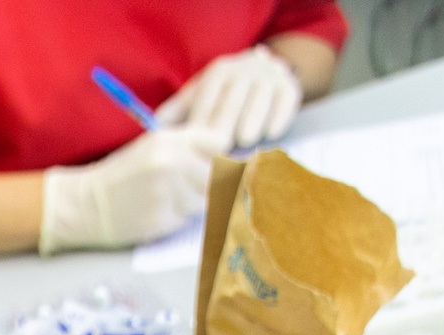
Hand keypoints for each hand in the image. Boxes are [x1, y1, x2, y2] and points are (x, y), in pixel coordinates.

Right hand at [38, 124, 227, 252]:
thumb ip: (189, 146)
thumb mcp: (153, 147)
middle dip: (206, 183)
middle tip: (184, 187)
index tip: (209, 163)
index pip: (218, 143)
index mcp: (169, 140)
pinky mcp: (160, 219)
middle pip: (216, 174)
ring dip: (191, 203)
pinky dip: (175, 219)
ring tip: (166, 199)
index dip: (217, 155)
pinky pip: (185, 220)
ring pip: (203, 200)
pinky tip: (156, 212)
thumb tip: (229, 157)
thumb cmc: (123, 174)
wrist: (84, 204)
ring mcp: (165, 193)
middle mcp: (170, 163)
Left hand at [156, 45, 303, 148]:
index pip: (206, 101)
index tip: (192, 151)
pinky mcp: (289, 86)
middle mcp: (243, 70)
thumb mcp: (198, 96)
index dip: (199, 127)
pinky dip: (277, 120)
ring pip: (258, 104)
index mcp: (217, 72)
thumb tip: (154, 128)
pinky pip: (284, 104)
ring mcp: (268, 77)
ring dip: (251, 125)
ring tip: (243, 142)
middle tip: (216, 155)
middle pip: (231, 104)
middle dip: (223, 131)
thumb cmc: (222, 94)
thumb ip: (177, 111)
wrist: (264, 72)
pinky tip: (269, 135)